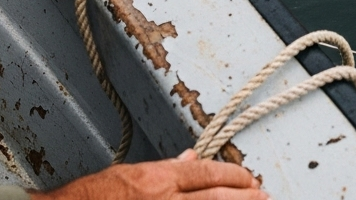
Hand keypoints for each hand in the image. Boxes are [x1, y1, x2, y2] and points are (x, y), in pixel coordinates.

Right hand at [30, 150, 266, 199]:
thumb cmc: (90, 198)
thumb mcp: (128, 174)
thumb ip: (165, 168)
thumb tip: (191, 159)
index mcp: (156, 179)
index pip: (206, 173)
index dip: (233, 176)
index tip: (249, 179)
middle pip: (215, 197)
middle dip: (245, 196)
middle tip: (264, 195)